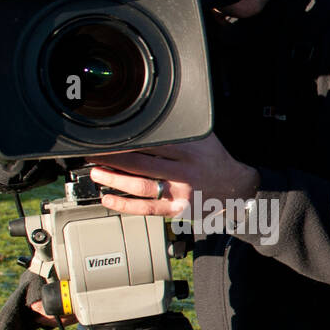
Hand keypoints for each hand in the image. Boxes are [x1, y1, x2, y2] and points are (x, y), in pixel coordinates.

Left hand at [86, 135, 259, 217]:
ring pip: (140, 185)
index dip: (125, 140)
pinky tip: (108, 199)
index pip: (150, 142)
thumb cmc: (215, 160)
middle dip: (112, 158)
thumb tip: (146, 120)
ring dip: (114, 179)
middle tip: (92, 153)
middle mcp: (183, 170)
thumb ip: (177, 130)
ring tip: (96, 173)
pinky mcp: (176, 209)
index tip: (106, 137)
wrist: (236, 188)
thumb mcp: (201, 137)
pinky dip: (124, 205)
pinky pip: (146, 209)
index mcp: (187, 149)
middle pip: (140, 162)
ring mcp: (179, 192)